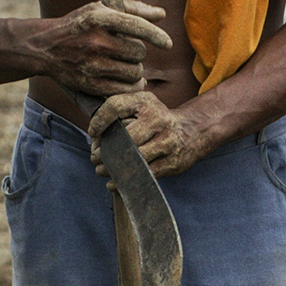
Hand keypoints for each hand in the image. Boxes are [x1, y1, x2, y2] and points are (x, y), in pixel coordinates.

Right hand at [29, 0, 171, 96]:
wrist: (45, 47)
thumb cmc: (80, 24)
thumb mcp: (101, 9)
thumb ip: (134, 9)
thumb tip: (162, 14)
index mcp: (99, 18)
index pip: (137, 27)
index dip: (156, 36)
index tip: (167, 44)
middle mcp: (96, 41)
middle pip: (138, 53)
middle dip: (138, 53)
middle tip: (129, 51)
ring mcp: (92, 65)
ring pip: (134, 72)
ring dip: (136, 70)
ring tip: (127, 65)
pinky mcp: (90, 84)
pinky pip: (124, 90)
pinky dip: (131, 86)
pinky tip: (129, 80)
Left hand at [89, 91, 211, 177]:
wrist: (193, 130)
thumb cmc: (157, 118)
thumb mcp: (143, 104)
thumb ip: (121, 109)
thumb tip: (93, 132)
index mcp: (147, 103)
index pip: (116, 106)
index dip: (99, 120)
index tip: (92, 132)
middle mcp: (159, 120)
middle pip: (124, 137)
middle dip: (105, 151)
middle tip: (94, 157)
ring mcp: (167, 142)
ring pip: (134, 159)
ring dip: (112, 168)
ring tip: (100, 170)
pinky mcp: (172, 162)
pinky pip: (144, 174)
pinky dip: (125, 181)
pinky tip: (113, 182)